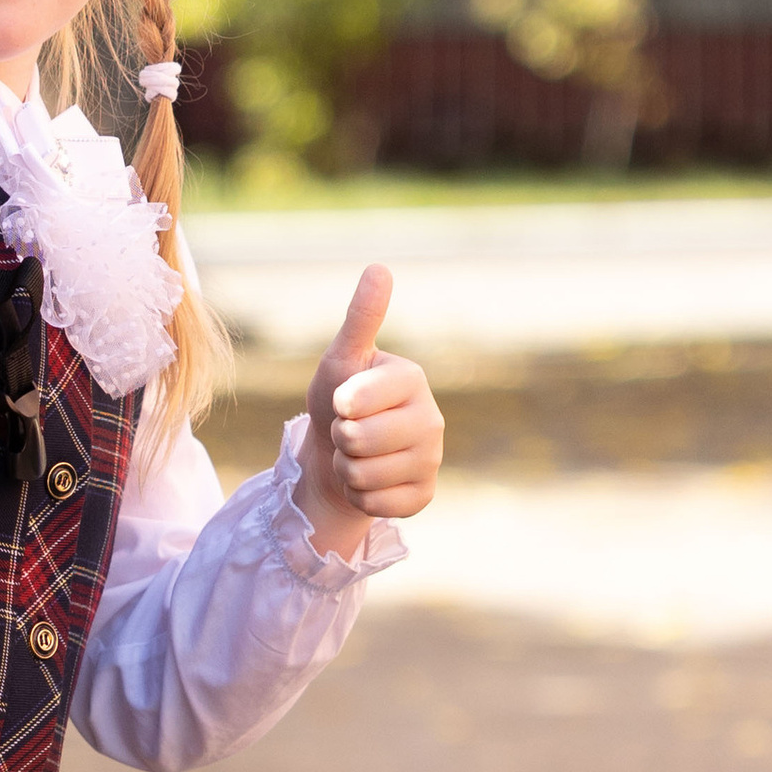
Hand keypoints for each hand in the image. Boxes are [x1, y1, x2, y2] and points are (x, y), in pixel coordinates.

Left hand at [302, 264, 442, 558]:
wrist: (339, 453)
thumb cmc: (340, 399)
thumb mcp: (342, 359)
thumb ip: (361, 319)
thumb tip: (380, 268)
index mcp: (412, 379)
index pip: (358, 401)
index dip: (338, 406)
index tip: (341, 402)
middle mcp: (432, 418)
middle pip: (359, 441)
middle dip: (340, 440)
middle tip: (347, 431)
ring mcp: (432, 459)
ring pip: (365, 476)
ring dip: (347, 469)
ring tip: (356, 455)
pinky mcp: (424, 495)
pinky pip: (376, 504)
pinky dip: (360, 497)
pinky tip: (369, 480)